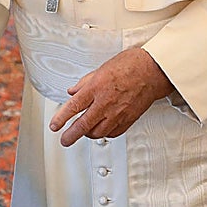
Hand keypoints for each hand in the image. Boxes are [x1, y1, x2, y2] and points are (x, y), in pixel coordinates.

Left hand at [48, 47, 173, 146]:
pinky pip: (113, 133)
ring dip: (88, 134)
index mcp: (95, 88)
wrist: (152, 71)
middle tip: (65, 140)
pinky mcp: (128, 120)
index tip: (55, 126)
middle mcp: (105, 103)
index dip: (61, 118)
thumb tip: (73, 91)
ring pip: (98, 133)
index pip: (73, 107)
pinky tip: (102, 130)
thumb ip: (84, 83)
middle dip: (71, 135)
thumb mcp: (100, 69)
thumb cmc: (129, 65)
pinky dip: (105, 134)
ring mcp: (117, 113)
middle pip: (83, 125)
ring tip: (83, 132)